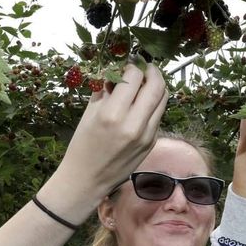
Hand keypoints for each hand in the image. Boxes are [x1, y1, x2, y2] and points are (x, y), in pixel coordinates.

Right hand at [38, 62, 168, 216]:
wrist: (87, 179)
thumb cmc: (82, 145)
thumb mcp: (89, 113)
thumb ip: (104, 89)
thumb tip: (117, 71)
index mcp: (112, 114)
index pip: (134, 77)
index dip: (132, 67)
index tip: (128, 65)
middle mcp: (133, 124)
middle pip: (156, 86)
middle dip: (152, 72)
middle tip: (145, 68)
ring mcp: (146, 135)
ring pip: (163, 100)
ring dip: (157, 87)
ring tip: (146, 83)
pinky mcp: (151, 142)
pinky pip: (158, 115)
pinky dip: (153, 105)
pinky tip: (142, 105)